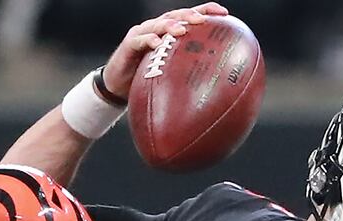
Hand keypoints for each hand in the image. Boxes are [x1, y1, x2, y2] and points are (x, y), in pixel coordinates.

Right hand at [102, 2, 228, 98]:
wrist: (118, 86)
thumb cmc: (146, 78)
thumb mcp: (171, 74)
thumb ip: (188, 72)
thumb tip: (217, 87)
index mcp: (169, 33)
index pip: (189, 17)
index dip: (206, 11)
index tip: (225, 14)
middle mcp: (156, 28)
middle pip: (176, 15)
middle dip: (190, 14)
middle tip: (203, 20)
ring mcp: (142, 34)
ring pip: (158, 23)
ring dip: (170, 25)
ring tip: (182, 29)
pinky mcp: (129, 44)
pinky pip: (140, 40)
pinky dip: (149, 40)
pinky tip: (158, 43)